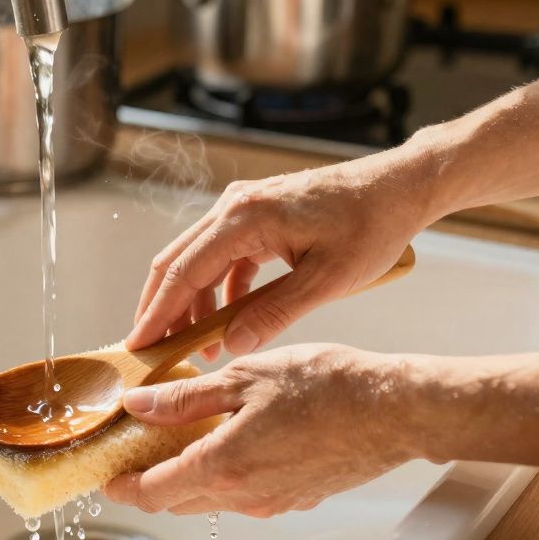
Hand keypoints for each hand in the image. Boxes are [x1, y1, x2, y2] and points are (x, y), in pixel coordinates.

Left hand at [103, 344, 422, 516]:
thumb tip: (139, 405)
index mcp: (223, 467)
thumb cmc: (328, 386)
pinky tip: (231, 439)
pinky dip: (225, 474)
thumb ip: (185, 398)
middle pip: (178, 501)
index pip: (153, 494)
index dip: (122, 488)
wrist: (395, 410)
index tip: (106, 477)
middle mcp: (245, 497)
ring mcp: (273, 502)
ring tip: (180, 438)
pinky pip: (245, 493)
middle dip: (150, 481)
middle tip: (134, 453)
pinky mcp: (297, 498)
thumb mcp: (244, 378)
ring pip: (212, 497)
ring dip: (188, 476)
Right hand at [126, 158, 431, 358]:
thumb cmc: (371, 225)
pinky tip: (227, 324)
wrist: (399, 187)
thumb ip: (275, 313)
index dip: (158, 313)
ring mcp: (243, 208)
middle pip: (177, 263)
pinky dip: (218, 291)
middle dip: (161, 310)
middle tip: (151, 352)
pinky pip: (223, 258)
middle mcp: (234, 207)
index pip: (184, 272)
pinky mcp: (256, 217)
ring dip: (193, 304)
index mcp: (244, 217)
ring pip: (198, 261)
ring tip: (195, 348)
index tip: (139, 346)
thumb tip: (232, 345)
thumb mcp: (327, 280)